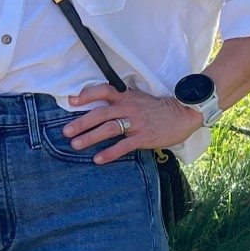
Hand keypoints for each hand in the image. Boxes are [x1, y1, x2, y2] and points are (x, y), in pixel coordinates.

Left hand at [62, 81, 203, 162]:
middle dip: (81, 123)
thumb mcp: (139, 98)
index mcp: (127, 96)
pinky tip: (98, 159)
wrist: (184, 114)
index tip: (72, 101)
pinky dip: (109, 153)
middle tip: (66, 132)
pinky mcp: (143, 137)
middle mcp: (129, 107)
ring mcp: (136, 122)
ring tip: (75, 145)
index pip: (104, 91)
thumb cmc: (158, 108)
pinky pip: (123, 146)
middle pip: (100, 113)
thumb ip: (122, 101)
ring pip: (108, 128)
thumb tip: (101, 109)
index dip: (87, 95)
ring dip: (90, 137)